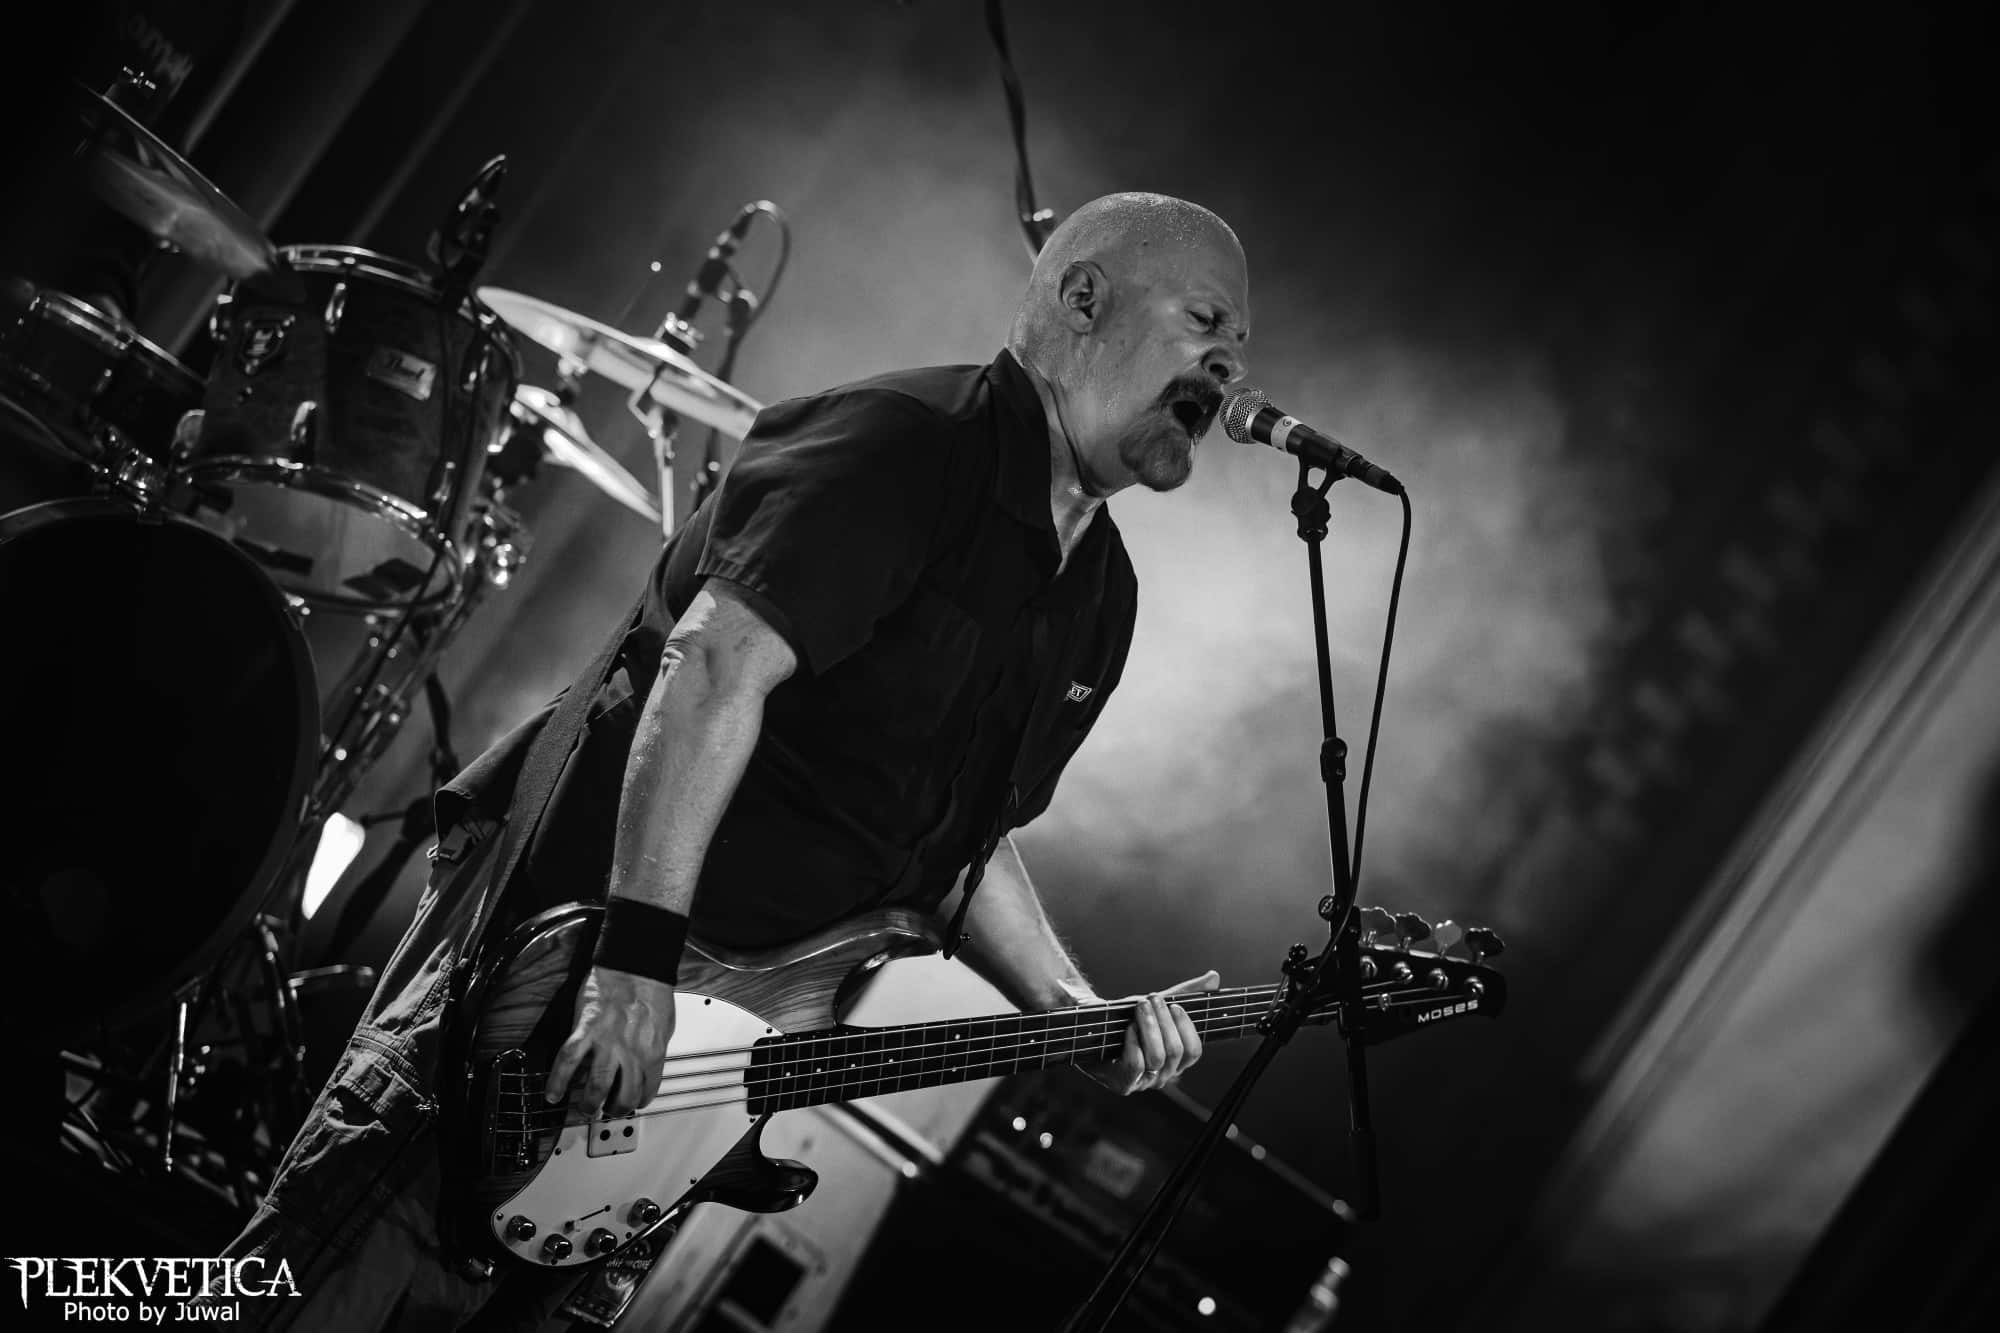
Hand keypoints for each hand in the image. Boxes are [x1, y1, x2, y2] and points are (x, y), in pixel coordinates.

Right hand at [546, 965, 676, 1117]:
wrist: (636, 964)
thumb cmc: (652, 990)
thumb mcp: (664, 1026)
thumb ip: (653, 1050)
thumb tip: (646, 1066)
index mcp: (653, 1052)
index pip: (647, 1090)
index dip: (638, 1102)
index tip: (631, 1104)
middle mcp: (631, 1053)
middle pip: (622, 1096)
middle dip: (613, 1110)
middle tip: (606, 1111)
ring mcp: (608, 1042)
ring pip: (596, 1086)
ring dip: (588, 1104)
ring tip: (584, 1108)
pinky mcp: (586, 1029)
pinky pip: (569, 1061)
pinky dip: (558, 1081)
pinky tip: (553, 1092)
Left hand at [1085, 970, 1220, 1095]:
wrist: (1089, 1025)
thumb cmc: (1125, 1018)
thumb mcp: (1157, 1004)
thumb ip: (1186, 993)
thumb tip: (1214, 977)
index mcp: (1176, 1061)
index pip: (1194, 1051)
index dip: (1186, 1027)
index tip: (1174, 1004)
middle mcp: (1163, 1076)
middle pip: (1176, 1051)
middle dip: (1164, 1021)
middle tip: (1151, 999)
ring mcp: (1144, 1083)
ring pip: (1158, 1058)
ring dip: (1149, 1027)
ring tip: (1140, 1006)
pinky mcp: (1123, 1084)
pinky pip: (1136, 1065)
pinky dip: (1133, 1042)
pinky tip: (1127, 1028)